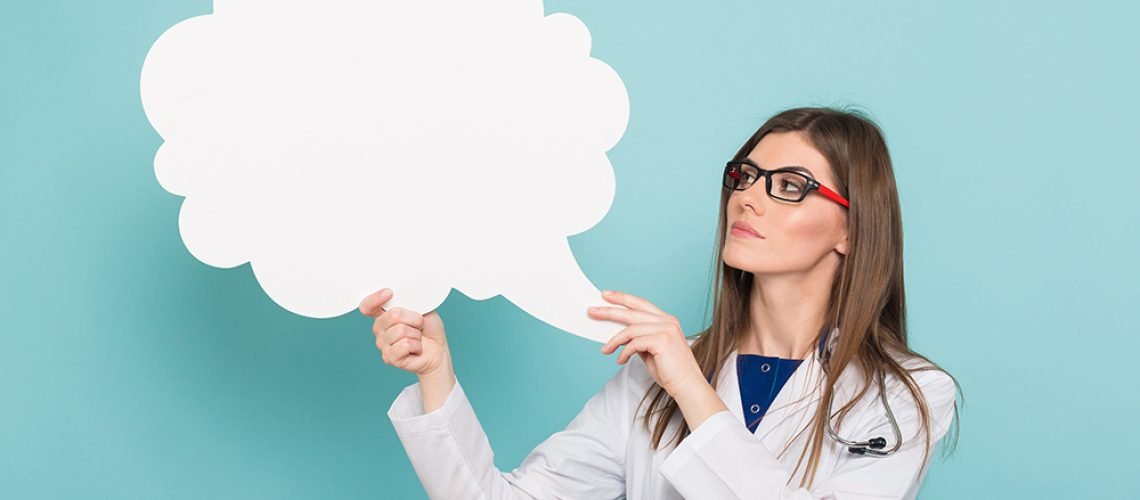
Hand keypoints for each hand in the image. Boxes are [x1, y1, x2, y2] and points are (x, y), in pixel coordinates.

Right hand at [359, 288, 451, 378]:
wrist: (438, 351)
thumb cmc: (429, 329)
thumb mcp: (423, 309)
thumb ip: (409, 301)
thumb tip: (403, 294)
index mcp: (383, 314)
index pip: (368, 305)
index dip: (375, 299)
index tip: (389, 293)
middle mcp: (379, 329)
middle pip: (393, 315)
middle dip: (414, 319)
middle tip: (419, 325)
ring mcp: (382, 344)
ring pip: (401, 330)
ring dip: (417, 334)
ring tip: (417, 338)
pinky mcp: (389, 357)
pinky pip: (405, 345)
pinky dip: (417, 345)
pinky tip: (416, 349)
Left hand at [591, 290, 705, 397]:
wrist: (688, 386)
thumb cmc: (671, 372)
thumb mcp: (651, 351)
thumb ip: (639, 339)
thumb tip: (620, 336)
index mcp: (667, 320)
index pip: (640, 304)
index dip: (622, 298)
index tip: (606, 295)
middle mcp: (667, 321)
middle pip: (632, 311)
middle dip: (609, 310)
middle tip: (592, 311)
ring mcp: (666, 329)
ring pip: (631, 329)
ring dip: (614, 340)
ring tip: (605, 350)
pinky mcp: (662, 341)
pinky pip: (634, 343)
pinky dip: (624, 352)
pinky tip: (620, 360)